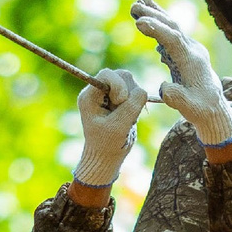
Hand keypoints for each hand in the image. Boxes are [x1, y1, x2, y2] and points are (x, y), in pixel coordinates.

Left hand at [73, 68, 144, 190]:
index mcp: (89, 96)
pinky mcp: (119, 100)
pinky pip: (134, 93)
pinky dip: (136, 104)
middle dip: (128, 93)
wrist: (106, 157)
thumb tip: (142, 90)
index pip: (107, 74)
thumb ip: (131, 106)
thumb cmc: (107, 144)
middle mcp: (98, 91)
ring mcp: (109, 94)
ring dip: (133, 99)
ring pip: (130, 82)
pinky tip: (129, 117)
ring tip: (126, 117)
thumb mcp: (119, 126)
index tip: (120, 103)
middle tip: (124, 113)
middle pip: (121, 75)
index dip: (119, 86)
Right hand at [131, 0, 231, 148]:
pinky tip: (146, 17)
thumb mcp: (188, 108)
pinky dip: (158, 23)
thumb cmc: (201, 110)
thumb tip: (163, 87)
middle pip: (173, 27)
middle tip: (134, 5)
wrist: (214, 110)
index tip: (139, 22)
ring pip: (172, 27)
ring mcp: (191, 49)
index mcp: (193, 61)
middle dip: (154, 14)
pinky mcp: (186, 52)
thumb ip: (176, 97)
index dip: (157, 29)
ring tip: (138, 2)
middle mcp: (193, 51)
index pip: (174, 39)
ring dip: (155, 14)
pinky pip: (171, 33)